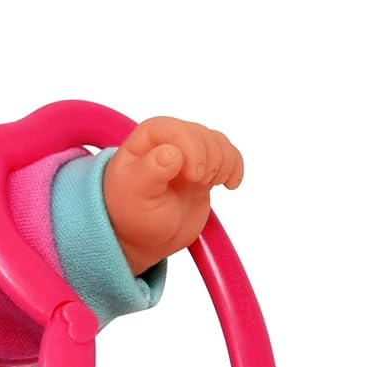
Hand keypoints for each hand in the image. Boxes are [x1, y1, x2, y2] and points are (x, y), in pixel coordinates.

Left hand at [103, 117, 243, 275]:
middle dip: (208, 158)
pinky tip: (229, 184)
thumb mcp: (135, 196)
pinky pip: (227, 156)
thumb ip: (150, 172)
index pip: (174, 128)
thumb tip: (171, 152)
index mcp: (145, 142)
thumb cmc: (131, 213)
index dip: (190, 147)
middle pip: (200, 134)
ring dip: (222, 162)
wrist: (143, 237)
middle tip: (198, 182)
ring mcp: (188, 156)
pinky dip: (234, 167)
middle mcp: (168, 143)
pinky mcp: (204, 170)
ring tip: (208, 184)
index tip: (193, 176)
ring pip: (216, 142)